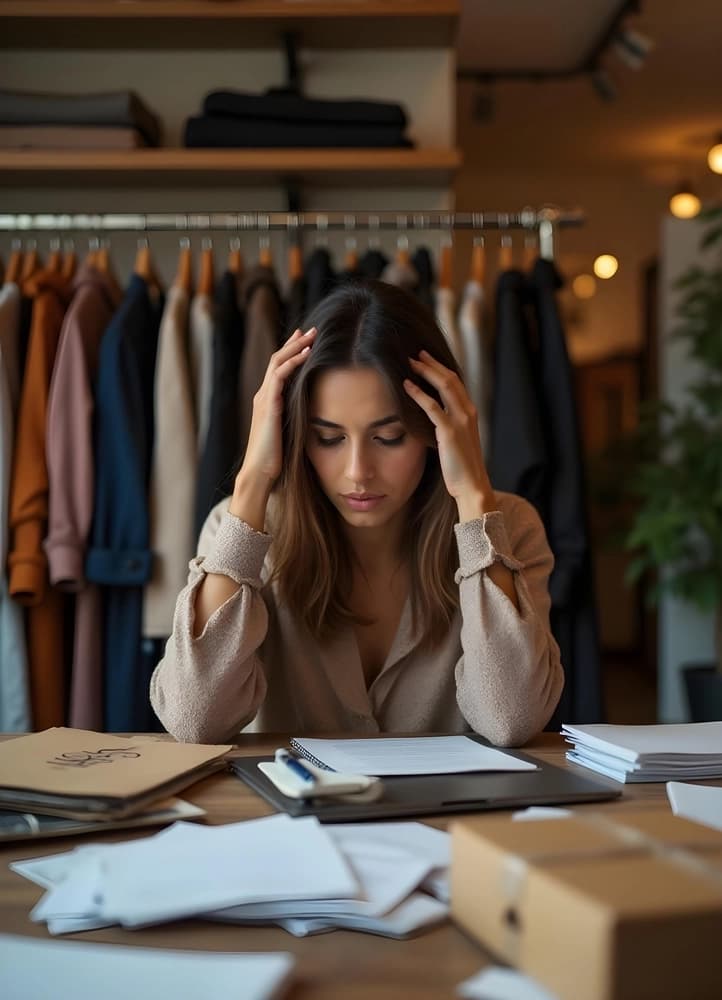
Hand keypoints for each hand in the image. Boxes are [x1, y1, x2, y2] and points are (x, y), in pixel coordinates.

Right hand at [231, 326, 315, 527]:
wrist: (260, 472)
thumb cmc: (276, 459)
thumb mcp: (289, 432)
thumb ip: (297, 418)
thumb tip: (315, 413)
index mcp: (268, 401)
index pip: (279, 369)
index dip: (292, 352)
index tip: (306, 340)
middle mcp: (263, 395)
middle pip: (277, 359)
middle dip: (295, 342)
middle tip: (311, 329)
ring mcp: (264, 398)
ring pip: (278, 362)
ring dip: (296, 346)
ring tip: (312, 334)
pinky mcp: (268, 404)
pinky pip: (280, 376)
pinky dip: (293, 362)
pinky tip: (307, 353)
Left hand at [404, 351, 494, 520]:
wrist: (472, 486)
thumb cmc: (461, 467)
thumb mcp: (457, 440)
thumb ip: (448, 424)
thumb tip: (432, 415)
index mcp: (470, 412)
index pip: (456, 382)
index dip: (441, 368)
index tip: (427, 358)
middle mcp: (468, 412)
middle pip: (451, 378)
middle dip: (433, 363)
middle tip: (416, 353)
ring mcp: (461, 421)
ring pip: (444, 386)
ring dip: (426, 372)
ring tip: (409, 362)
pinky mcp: (449, 432)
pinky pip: (432, 407)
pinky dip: (419, 394)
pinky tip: (406, 386)